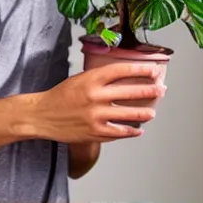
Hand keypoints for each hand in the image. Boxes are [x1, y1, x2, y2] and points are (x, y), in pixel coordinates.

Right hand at [29, 65, 167, 142]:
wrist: (41, 115)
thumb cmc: (60, 96)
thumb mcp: (79, 79)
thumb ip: (100, 78)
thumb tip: (123, 78)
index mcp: (92, 79)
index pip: (123, 70)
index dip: (142, 71)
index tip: (154, 71)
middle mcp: (95, 96)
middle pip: (131, 92)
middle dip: (150, 91)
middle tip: (161, 90)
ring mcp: (95, 116)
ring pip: (129, 114)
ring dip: (145, 114)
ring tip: (152, 113)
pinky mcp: (93, 132)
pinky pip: (118, 132)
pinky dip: (130, 132)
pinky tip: (137, 131)